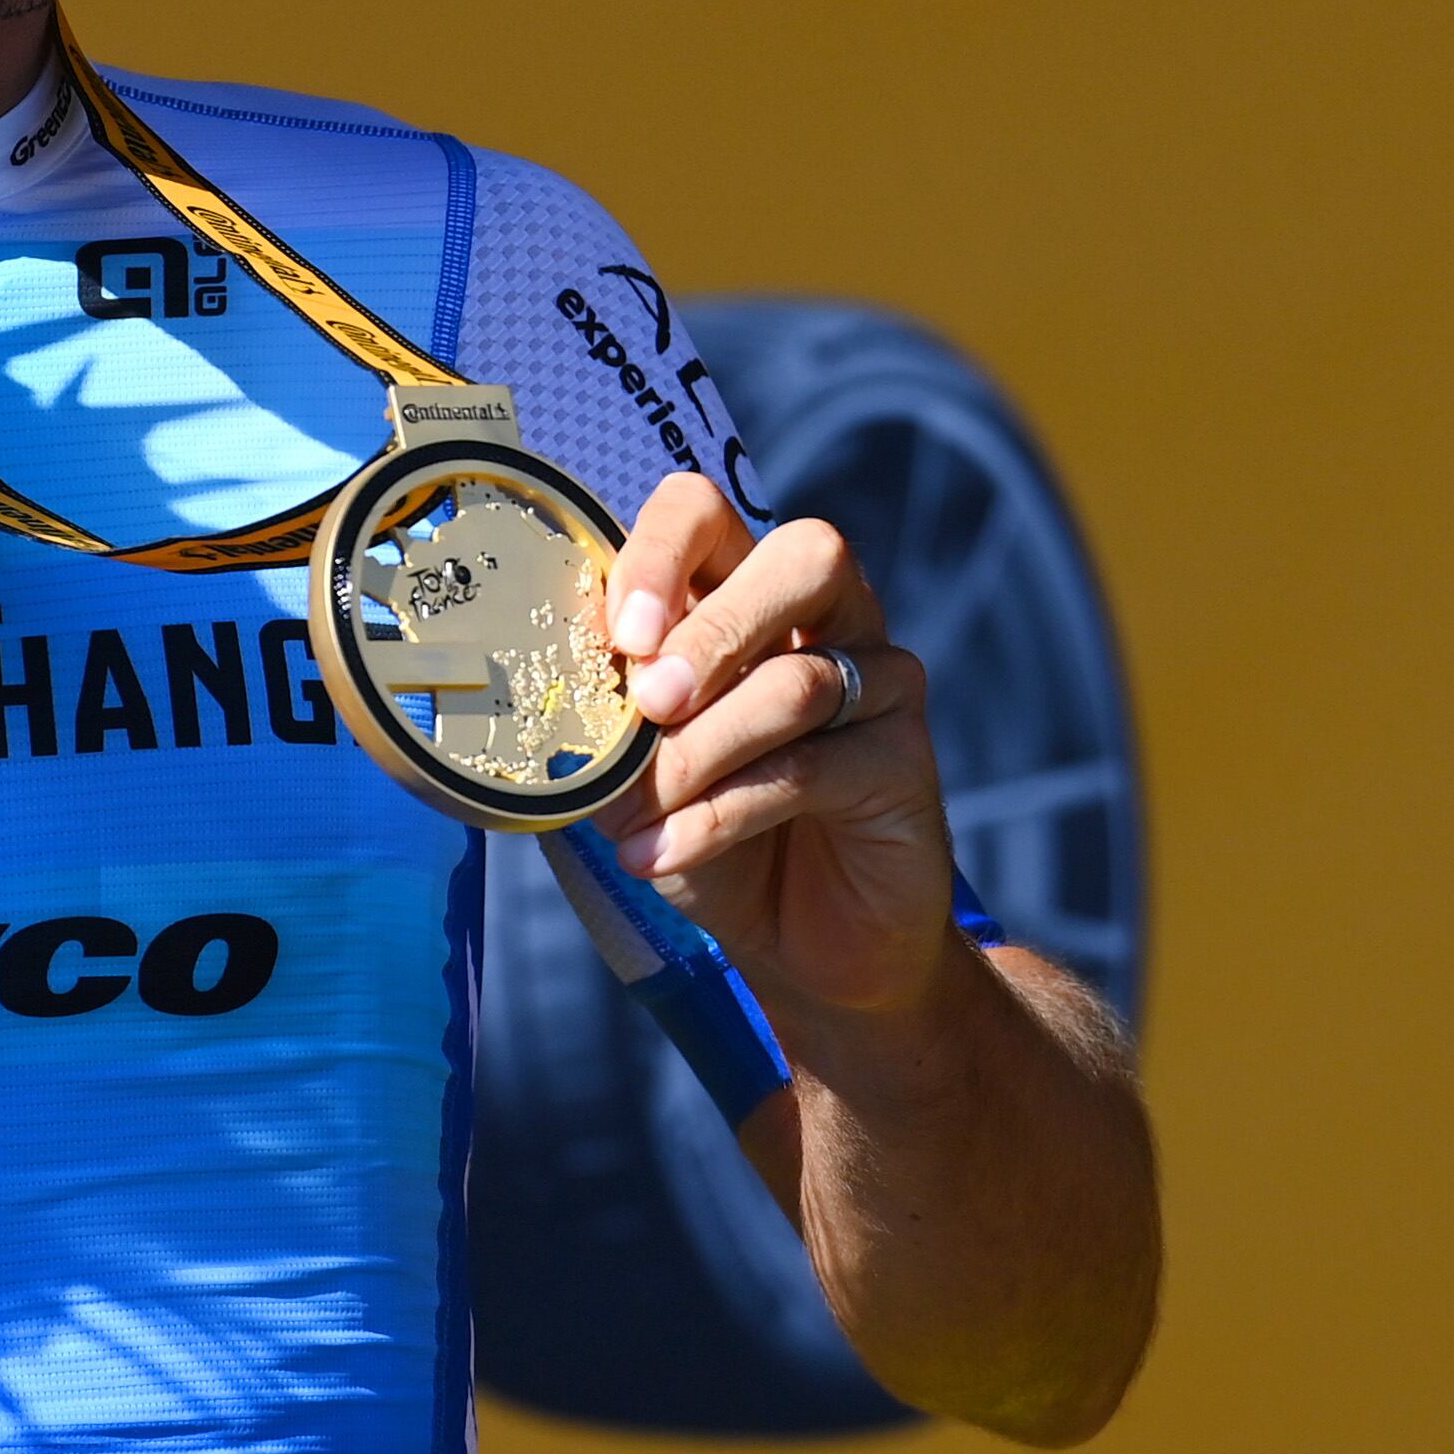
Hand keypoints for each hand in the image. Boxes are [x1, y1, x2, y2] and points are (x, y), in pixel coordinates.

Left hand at [595, 474, 955, 1017]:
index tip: (620, 636)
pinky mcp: (906, 761)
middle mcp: (827, 615)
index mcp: (745, 587)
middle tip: (649, 703)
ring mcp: (881, 682)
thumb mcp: (636, 768)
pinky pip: (812, 770)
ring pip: (801, 680)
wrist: (803, 941)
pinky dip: (720, 814)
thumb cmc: (709, 827)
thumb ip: (604, 717)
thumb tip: (547, 698)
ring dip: (701, 749)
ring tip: (637, 812)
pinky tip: (661, 851)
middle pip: (801, 557)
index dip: (661, 554)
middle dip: (712, 629)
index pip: (706, 512)